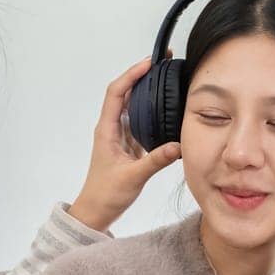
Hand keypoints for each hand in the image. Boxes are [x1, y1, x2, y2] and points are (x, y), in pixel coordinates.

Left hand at [68, 56, 181, 231]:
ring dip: (147, 90)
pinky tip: (166, 107)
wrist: (96, 211)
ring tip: (167, 77)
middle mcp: (112, 128)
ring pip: (132, 105)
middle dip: (142, 75)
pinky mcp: (128, 145)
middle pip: (125, 93)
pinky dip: (152, 109)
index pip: (116, 92)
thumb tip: (178, 145)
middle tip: (164, 62)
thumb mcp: (133, 177)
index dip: (131, 75)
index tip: (150, 62)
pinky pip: (140, 120)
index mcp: (106, 130)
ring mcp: (120, 136)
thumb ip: (156, 160)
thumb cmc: (106, 194)